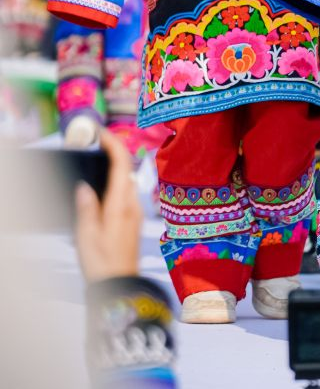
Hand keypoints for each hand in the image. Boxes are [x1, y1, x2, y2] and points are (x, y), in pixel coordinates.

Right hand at [74, 130, 141, 283]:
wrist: (121, 286)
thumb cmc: (102, 263)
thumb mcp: (87, 236)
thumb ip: (87, 208)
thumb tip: (84, 185)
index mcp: (120, 204)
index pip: (121, 163)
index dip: (113, 143)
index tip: (100, 132)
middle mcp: (132, 203)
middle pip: (127, 167)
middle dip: (114, 151)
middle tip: (96, 143)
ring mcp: (135, 211)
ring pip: (128, 179)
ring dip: (117, 166)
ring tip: (98, 160)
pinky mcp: (134, 219)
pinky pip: (128, 191)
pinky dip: (118, 181)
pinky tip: (104, 188)